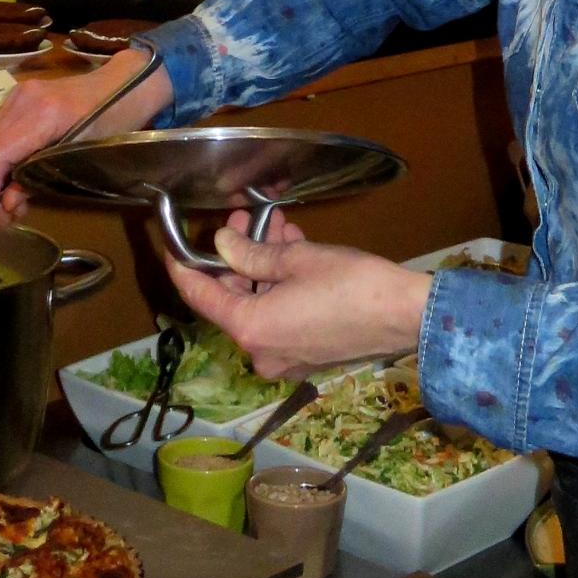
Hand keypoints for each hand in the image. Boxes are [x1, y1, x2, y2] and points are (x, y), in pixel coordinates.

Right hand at [0, 49, 171, 217]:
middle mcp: (23, 99)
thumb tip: (7, 204)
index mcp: (43, 114)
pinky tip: (15, 176)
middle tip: (3, 216)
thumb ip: (40, 178)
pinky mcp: (19, 95)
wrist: (125, 83)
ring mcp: (19, 94)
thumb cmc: (115, 121)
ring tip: (11, 201)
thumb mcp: (83, 157)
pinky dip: (1, 156)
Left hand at [165, 227, 432, 378]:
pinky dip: (281, 287)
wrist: (405, 315)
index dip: (183, 268)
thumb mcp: (296, 260)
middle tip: (245, 219)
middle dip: (236, 257)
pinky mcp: (307, 356)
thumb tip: (222, 244)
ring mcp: (285, 358)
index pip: (200, 297)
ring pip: (259, 305)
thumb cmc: (350, 284)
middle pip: (232, 300)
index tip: (173, 246)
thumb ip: (251, 253)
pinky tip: (294, 251)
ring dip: (263, 267)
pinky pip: (280, 317)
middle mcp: (261, 351)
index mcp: (250, 328)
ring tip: (277, 227)